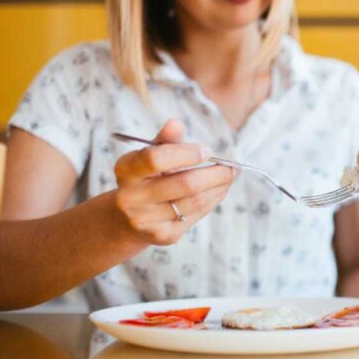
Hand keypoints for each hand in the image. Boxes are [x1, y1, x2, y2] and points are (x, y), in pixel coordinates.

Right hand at [113, 119, 234, 244]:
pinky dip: (213, 200)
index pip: (156, 159)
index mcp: (126, 170)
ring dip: (219, 187)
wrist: (127, 218)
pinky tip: (219, 190)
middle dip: (215, 173)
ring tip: (230, 176)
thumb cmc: (146, 177)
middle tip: (232, 166)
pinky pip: (197, 214)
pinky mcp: (163, 235)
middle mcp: (131, 197)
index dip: (186, 153)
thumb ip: (165, 140)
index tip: (207, 150)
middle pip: (184, 184)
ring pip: (195, 201)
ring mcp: (146, 219)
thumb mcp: (149, 155)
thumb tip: (176, 123)